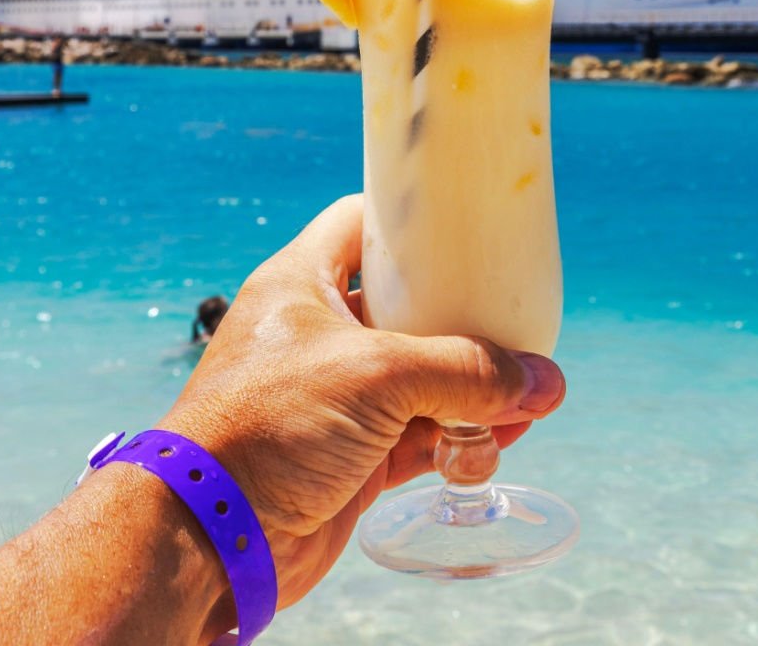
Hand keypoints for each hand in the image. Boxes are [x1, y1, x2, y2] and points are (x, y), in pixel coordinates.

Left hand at [158, 194, 565, 611]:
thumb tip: (546, 382)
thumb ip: (467, 372)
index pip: (362, 224)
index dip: (413, 219)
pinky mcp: (354, 453)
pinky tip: (492, 447)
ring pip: (424, 377)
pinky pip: (422, 434)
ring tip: (523, 405)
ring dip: (475, 393)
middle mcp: (321, 331)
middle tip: (517, 332)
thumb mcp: (378, 375)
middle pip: (410, 305)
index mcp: (304, 281)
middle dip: (468, 325)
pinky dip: (459, 440)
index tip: (468, 224)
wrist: (211, 538)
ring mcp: (338, 395)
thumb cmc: (271, 424)